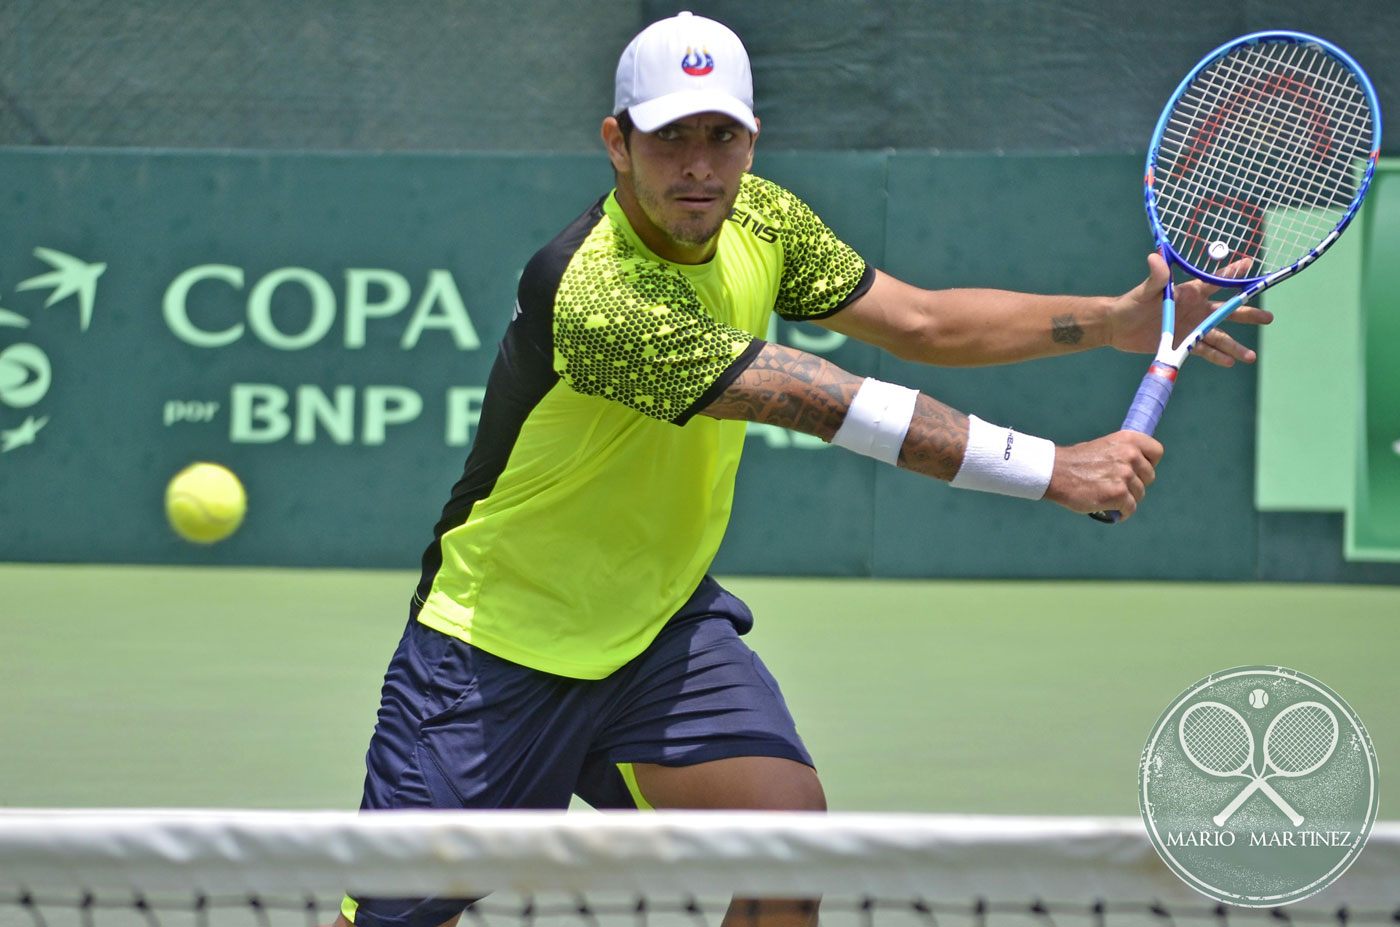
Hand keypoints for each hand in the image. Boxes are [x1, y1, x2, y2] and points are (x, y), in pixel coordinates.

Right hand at [1044, 431, 1162, 519]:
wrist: (1054, 472)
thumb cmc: (1077, 461)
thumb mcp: (1104, 446)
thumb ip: (1123, 453)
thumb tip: (1137, 466)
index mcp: (1128, 439)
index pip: (1156, 452)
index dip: (1149, 463)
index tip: (1138, 470)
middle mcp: (1130, 455)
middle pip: (1149, 477)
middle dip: (1136, 484)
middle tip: (1117, 486)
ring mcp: (1125, 475)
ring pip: (1139, 494)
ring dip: (1126, 499)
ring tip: (1109, 498)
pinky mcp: (1118, 494)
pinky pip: (1130, 508)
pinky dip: (1122, 513)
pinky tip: (1112, 511)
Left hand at [1109, 253, 1273, 366]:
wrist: (1118, 326)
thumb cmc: (1131, 303)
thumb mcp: (1146, 290)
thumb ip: (1156, 276)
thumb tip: (1155, 257)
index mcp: (1190, 292)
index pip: (1217, 281)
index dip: (1234, 273)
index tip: (1252, 263)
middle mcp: (1196, 310)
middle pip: (1227, 311)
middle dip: (1248, 314)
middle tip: (1269, 318)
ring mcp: (1192, 327)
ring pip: (1219, 335)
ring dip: (1235, 346)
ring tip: (1251, 357)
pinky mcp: (1183, 343)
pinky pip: (1204, 350)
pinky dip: (1217, 356)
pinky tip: (1231, 362)